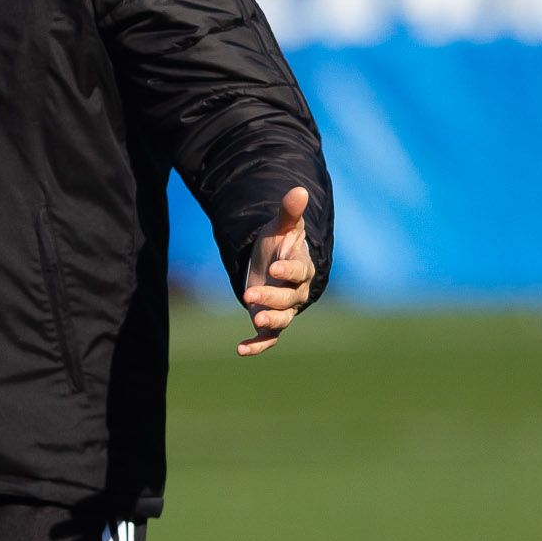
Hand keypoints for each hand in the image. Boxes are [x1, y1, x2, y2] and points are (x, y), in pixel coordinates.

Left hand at [237, 185, 315, 355]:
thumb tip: (299, 190)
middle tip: (252, 295)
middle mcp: (296, 292)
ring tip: (254, 321)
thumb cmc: (280, 243)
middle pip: (289, 299)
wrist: (275, 264)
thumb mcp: (282, 227)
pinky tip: (239, 350)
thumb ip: (289, 212)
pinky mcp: (270, 322)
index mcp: (301, 267)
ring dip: (269, 322)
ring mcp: (284, 309)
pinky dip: (256, 346)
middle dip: (272, 297)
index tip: (274, 267)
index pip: (298, 270)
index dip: (287, 270)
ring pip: (281, 320)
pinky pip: (268, 339)